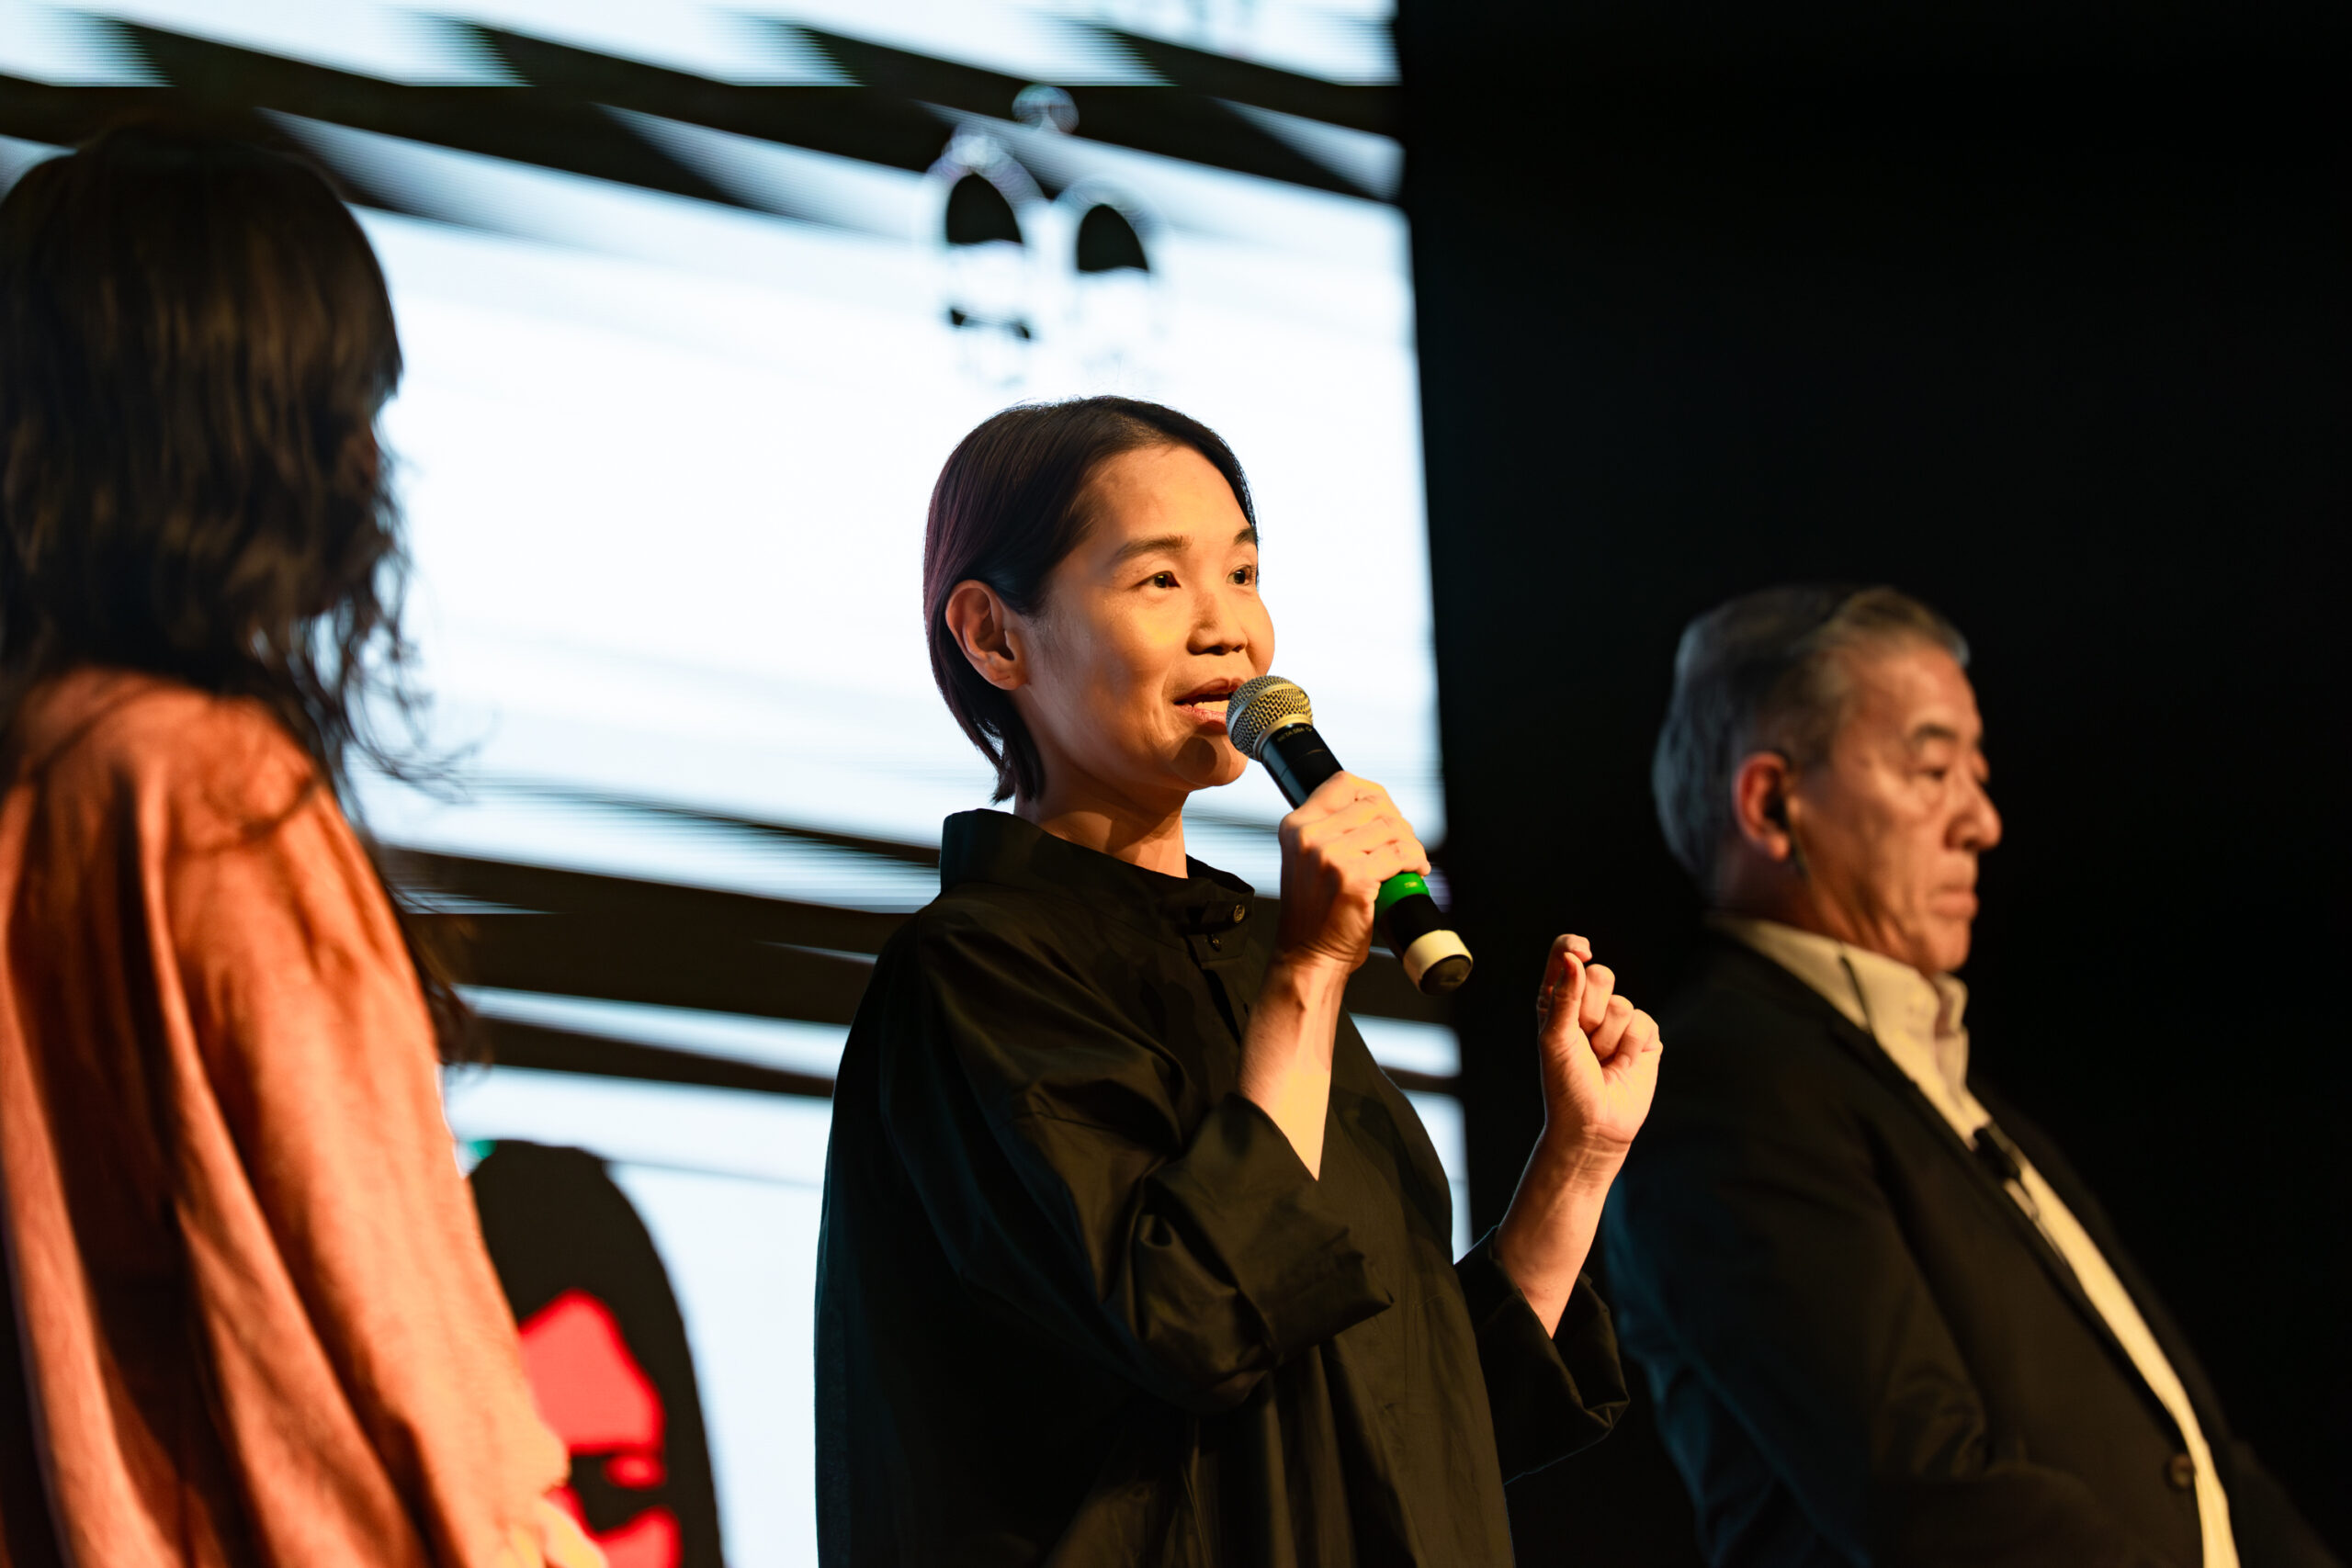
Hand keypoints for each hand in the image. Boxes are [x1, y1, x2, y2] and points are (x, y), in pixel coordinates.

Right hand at [1271, 771, 1428, 979]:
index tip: (1388, 814)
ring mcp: (1331, 856)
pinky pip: (1401, 853)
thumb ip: (1329, 832)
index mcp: (1296, 826)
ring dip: (1412, 844)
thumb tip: (1377, 810)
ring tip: (1411, 861)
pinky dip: (1416, 860)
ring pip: (1392, 828)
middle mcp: (1310, 836)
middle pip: (1374, 804)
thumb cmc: (1314, 915)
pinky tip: (1415, 871)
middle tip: (1405, 844)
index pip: (1343, 783)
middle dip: (1399, 822)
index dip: (1374, 795)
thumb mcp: (1308, 860)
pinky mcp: (1354, 877)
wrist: (1309, 956)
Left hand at [1492, 934, 1664, 1333]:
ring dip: (1609, 1037)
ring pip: (1622, 1003)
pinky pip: (1644, 1022)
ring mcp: (1617, 1024)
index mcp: (1557, 1003)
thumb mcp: (1555, 1039)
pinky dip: (1631, 1046)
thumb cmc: (1565, 1087)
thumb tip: (1573, 958)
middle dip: (1590, 1008)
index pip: (1566, 957)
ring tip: (1601, 1061)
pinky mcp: (1644, 1040)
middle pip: (1600, 975)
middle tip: (1583, 1041)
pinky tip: (1621, 1065)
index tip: (1581, 951)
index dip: (1573, 948)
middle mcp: (1587, 1009)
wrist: (1594, 1128)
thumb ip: (1564, 996)